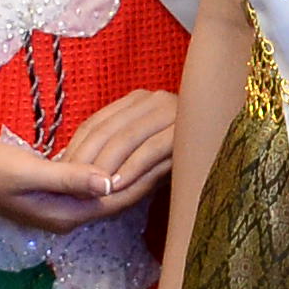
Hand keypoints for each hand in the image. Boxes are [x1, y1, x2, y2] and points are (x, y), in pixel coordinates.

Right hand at [0, 132, 158, 234]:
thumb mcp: (25, 172)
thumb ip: (67, 178)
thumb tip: (108, 184)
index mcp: (65, 216)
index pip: (118, 200)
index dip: (146, 179)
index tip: (172, 157)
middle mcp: (69, 216)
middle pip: (119, 198)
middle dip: (149, 177)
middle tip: (178, 151)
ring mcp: (63, 205)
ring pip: (110, 190)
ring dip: (135, 172)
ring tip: (162, 151)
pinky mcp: (57, 191)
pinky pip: (96, 182)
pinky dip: (115, 167)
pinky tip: (128, 153)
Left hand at [51, 89, 176, 202]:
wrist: (227, 144)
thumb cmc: (176, 155)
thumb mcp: (140, 147)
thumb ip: (115, 148)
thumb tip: (72, 163)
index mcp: (137, 99)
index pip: (96, 123)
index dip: (76, 148)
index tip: (61, 173)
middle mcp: (153, 98)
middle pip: (107, 130)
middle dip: (86, 161)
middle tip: (71, 187)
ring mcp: (172, 110)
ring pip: (127, 138)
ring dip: (106, 167)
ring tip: (92, 189)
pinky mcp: (186, 127)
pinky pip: (152, 148)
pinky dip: (132, 168)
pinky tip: (118, 185)